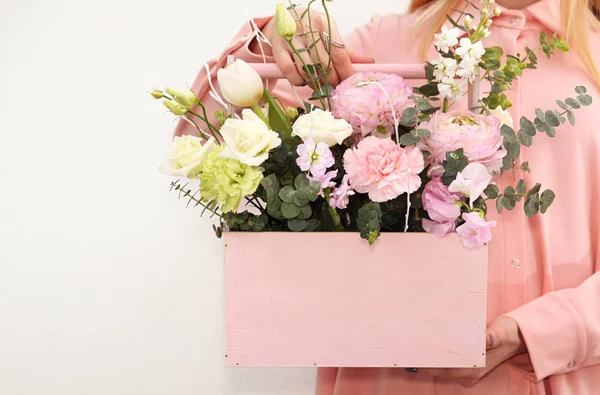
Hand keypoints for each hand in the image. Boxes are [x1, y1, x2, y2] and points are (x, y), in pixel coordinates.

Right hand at [255, 8, 373, 85]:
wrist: (282, 16)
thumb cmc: (310, 28)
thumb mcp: (328, 33)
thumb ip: (346, 50)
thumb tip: (368, 63)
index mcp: (324, 23)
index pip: (339, 53)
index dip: (346, 72)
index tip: (349, 83)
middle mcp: (307, 28)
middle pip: (324, 64)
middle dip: (331, 80)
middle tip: (333, 86)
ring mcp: (291, 38)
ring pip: (307, 69)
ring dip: (314, 82)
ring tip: (318, 83)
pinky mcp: (278, 47)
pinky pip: (290, 71)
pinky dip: (298, 80)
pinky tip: (302, 79)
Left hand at [408, 316, 526, 387]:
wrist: (517, 337)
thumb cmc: (508, 333)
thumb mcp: (501, 331)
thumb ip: (493, 336)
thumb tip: (485, 339)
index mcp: (476, 367)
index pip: (446, 369)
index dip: (429, 365)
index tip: (414, 359)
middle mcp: (470, 371)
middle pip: (440, 370)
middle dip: (424, 364)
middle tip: (406, 354)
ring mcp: (468, 369)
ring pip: (443, 368)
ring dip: (429, 361)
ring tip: (411, 351)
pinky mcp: (468, 363)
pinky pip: (447, 363)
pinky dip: (436, 358)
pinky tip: (427, 348)